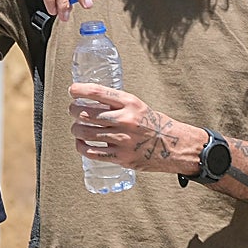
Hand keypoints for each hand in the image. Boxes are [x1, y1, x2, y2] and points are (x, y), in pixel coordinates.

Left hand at [68, 84, 197, 173]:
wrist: (175, 146)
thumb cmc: (155, 125)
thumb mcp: (139, 107)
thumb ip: (117, 105)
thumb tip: (90, 102)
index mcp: (130, 103)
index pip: (97, 92)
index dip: (78, 90)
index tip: (72, 91)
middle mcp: (125, 120)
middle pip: (85, 113)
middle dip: (73, 111)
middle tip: (73, 112)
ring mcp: (122, 139)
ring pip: (84, 132)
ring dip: (76, 129)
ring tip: (77, 128)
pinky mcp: (121, 157)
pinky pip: (91, 152)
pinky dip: (81, 146)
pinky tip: (81, 144)